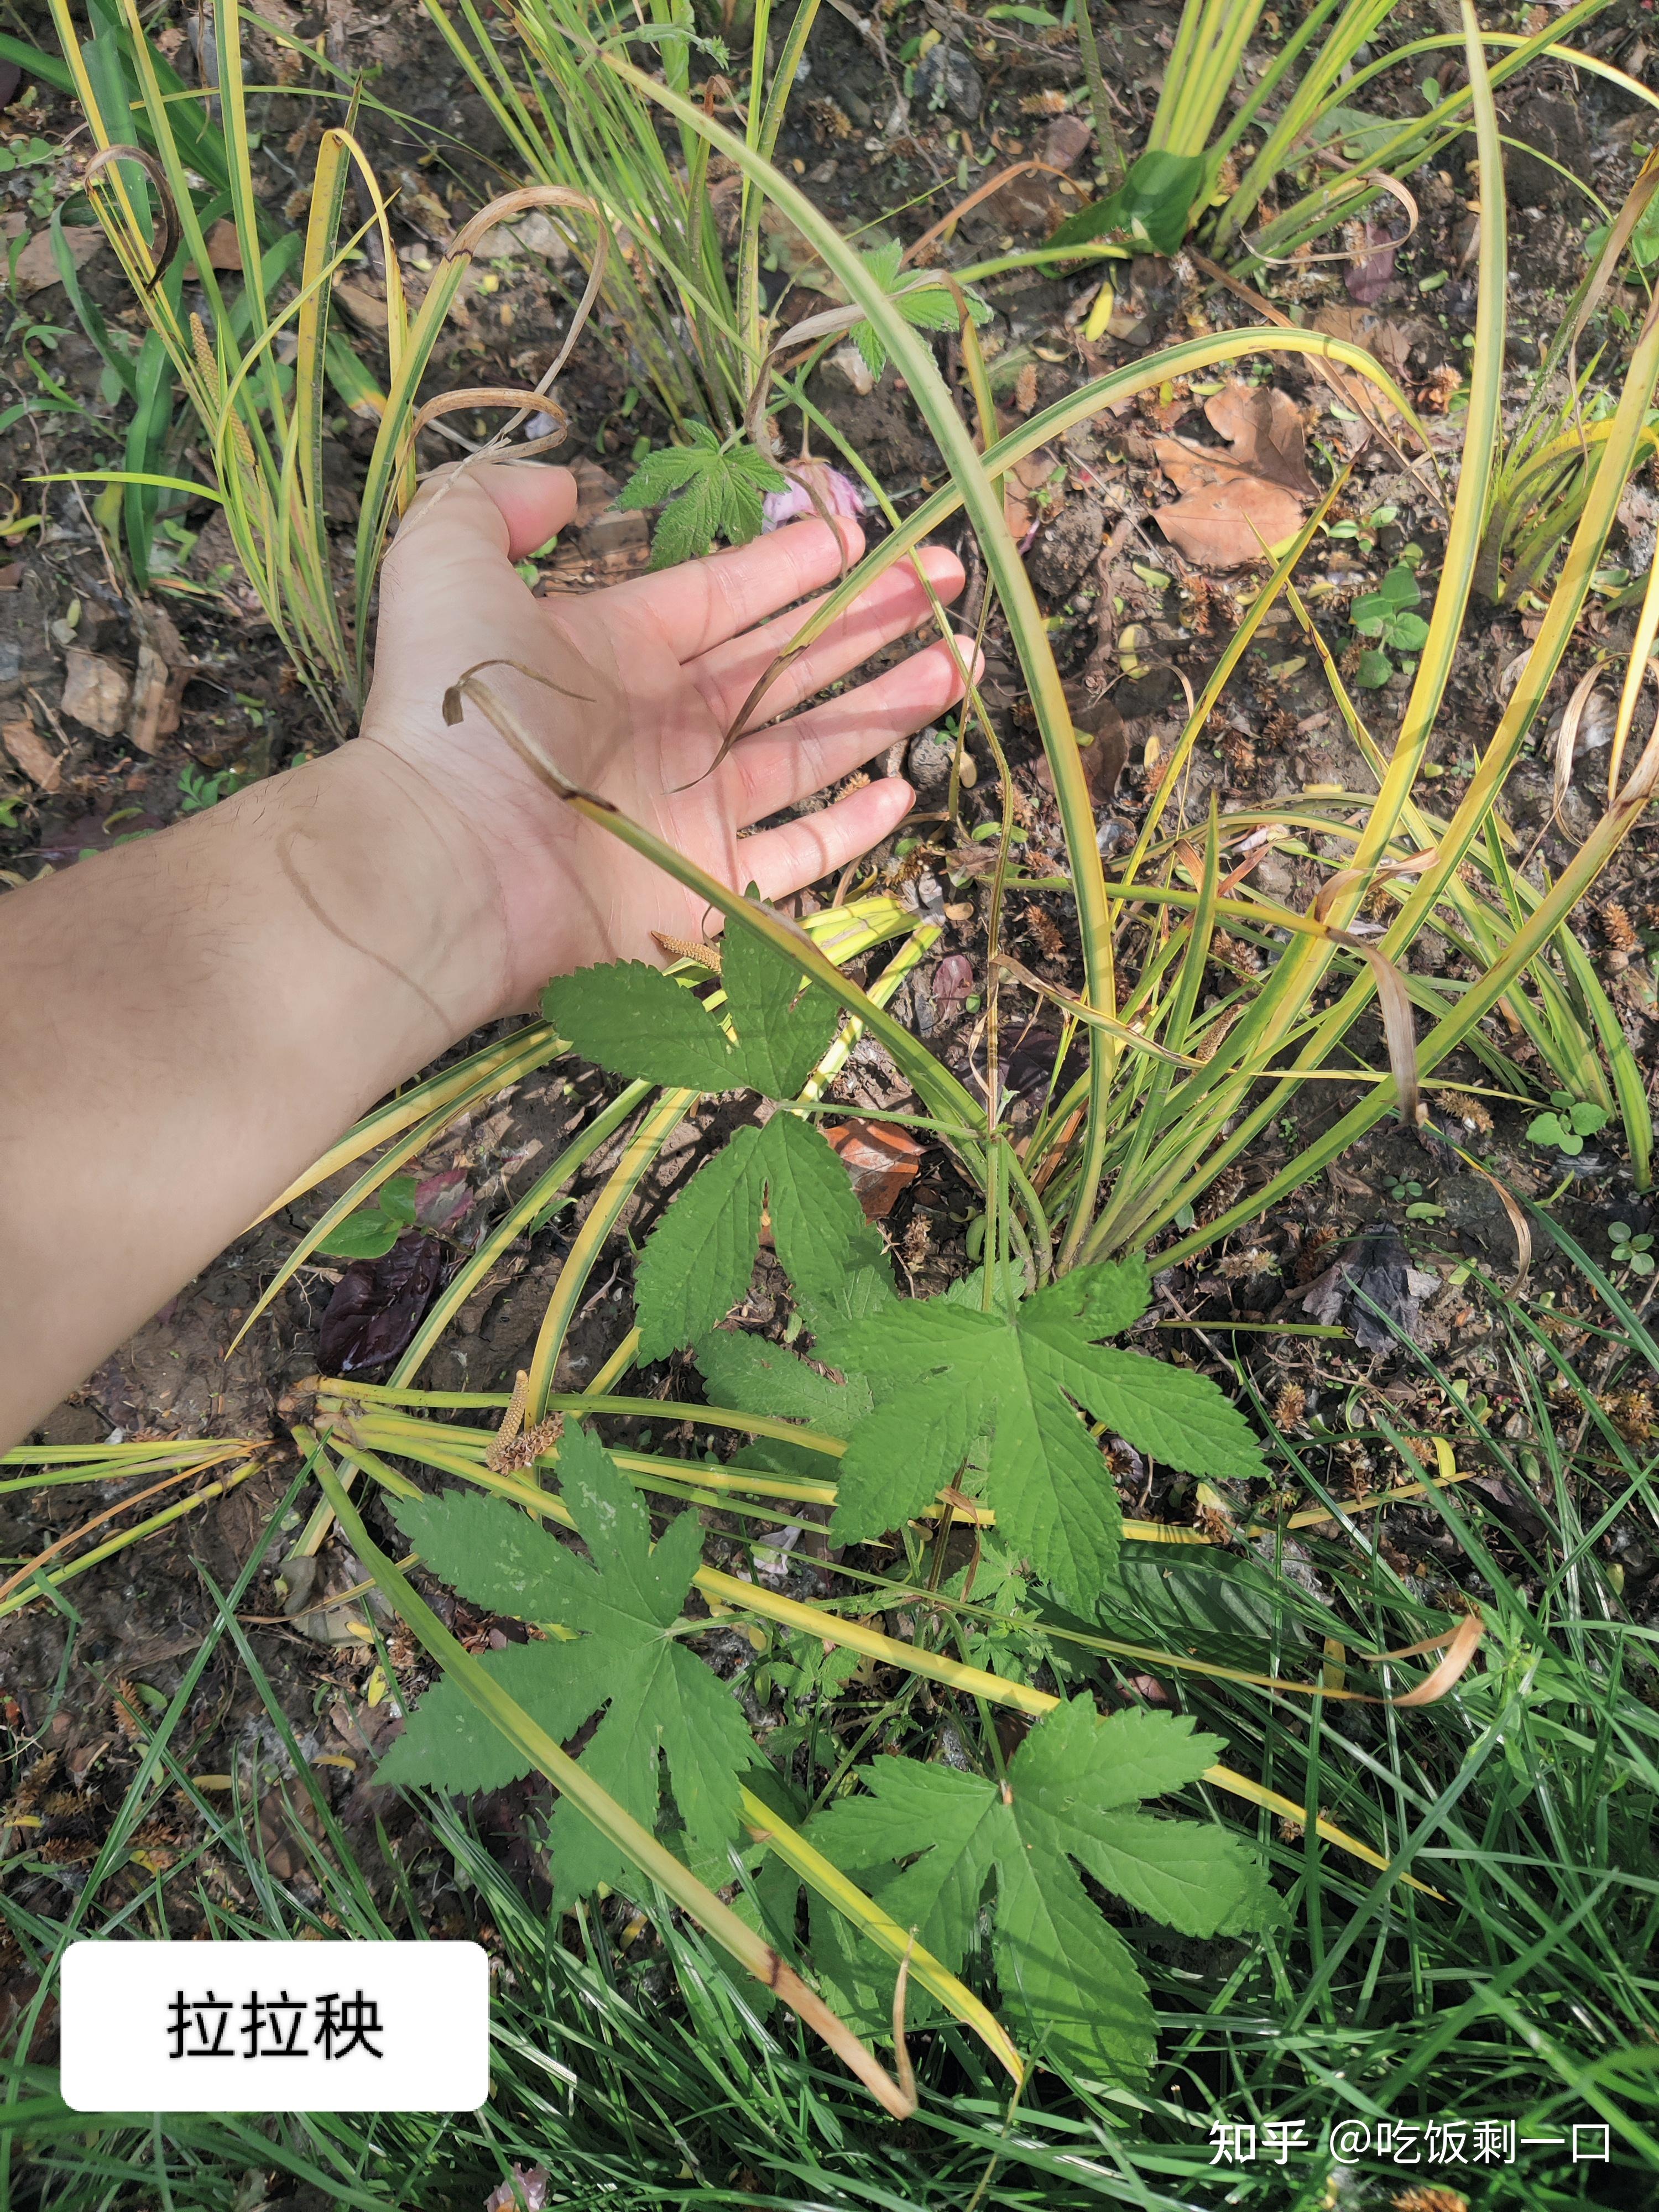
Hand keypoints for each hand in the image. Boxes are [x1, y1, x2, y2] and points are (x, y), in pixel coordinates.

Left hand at [362, 459, 972, 1013]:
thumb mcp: (446, 562)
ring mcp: (691, 811)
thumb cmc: (456, 711)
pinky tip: (902, 785)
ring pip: (812, 750)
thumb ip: (494, 501)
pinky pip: (798, 857)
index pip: (727, 596)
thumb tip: (564, 480)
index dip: (794, 563)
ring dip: (885, 706)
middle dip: (869, 620)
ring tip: (957, 664)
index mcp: (617, 651)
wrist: (449, 859)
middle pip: (787, 664)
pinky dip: (852, 828)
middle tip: (943, 581)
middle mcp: (663, 729)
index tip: (860, 534)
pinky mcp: (707, 889)